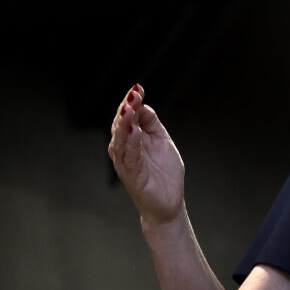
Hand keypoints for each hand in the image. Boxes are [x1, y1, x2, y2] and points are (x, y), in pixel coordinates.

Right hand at [107, 84, 185, 223]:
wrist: (168, 201)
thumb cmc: (163, 171)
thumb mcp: (161, 140)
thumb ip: (151, 122)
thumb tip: (142, 104)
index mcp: (130, 139)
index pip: (127, 117)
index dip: (131, 102)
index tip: (137, 88)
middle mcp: (124, 149)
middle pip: (120, 126)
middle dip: (126, 109)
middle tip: (132, 95)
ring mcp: (126, 163)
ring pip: (121, 140)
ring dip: (124, 124)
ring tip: (129, 109)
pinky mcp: (132, 176)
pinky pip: (130, 158)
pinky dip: (132, 144)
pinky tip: (134, 132)